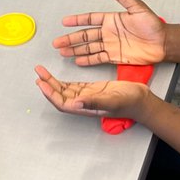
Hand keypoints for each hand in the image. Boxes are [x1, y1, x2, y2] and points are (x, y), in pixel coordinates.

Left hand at [34, 65, 149, 119]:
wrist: (141, 99)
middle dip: (47, 85)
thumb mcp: (113, 100)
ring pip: (64, 90)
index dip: (51, 95)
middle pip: (60, 96)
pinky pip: (73, 86)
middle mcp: (84, 103)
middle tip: (38, 73)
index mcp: (86, 107)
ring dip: (52, 82)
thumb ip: (94, 102)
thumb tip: (76, 103)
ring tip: (41, 71)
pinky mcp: (92, 89)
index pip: (63, 103)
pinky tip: (55, 77)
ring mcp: (87, 96)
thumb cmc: (130, 102)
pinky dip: (62, 81)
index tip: (42, 84)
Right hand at [53, 0, 166, 65]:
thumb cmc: (153, 25)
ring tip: (62, 52)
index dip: (77, 20)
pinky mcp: (115, 56)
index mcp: (112, 19)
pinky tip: (77, 60)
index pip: (90, 19)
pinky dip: (87, 60)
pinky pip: (98, 58)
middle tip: (57, 42)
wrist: (163, 43)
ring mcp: (110, 45)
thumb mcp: (138, 8)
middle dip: (70, 39)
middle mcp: (108, 32)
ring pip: (89, 48)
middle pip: (85, 36)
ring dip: (75, 50)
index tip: (64, 22)